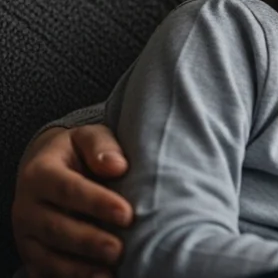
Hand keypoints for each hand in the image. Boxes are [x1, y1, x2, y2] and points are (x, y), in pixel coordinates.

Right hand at [12, 125, 132, 277]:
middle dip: (89, 241)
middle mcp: (27, 206)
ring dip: (79, 267)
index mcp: (40, 173)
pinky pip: (45, 271)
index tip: (127, 214)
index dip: (97, 203)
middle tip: (118, 249)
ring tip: (109, 272)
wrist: (48, 168)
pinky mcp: (31, 253)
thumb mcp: (88, 137)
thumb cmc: (78, 153)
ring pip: (48, 254)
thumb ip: (101, 146)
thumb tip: (117, 165)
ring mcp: (26, 233)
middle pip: (56, 227)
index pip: (68, 190)